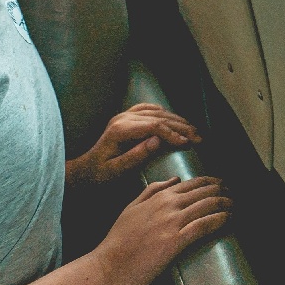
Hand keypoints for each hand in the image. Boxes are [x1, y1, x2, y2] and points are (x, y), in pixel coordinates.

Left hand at [66, 103, 201, 185]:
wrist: (84, 170)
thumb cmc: (100, 175)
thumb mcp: (116, 171)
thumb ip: (136, 156)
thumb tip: (158, 141)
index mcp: (121, 129)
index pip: (154, 126)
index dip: (173, 133)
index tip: (187, 143)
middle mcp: (124, 118)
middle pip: (159, 117)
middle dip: (182, 127)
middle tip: (199, 138)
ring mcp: (125, 115)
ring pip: (157, 112)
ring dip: (177, 121)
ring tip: (194, 131)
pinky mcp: (126, 117)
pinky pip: (149, 109)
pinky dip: (164, 113)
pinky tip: (174, 119)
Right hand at [90, 176, 231, 284]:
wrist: (108, 267)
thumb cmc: (118, 242)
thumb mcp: (131, 208)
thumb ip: (151, 191)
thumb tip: (174, 180)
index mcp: (158, 196)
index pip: (193, 183)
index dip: (212, 182)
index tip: (223, 185)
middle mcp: (168, 204)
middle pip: (205, 191)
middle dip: (224, 191)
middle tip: (234, 195)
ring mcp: (172, 222)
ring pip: (208, 205)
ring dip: (227, 204)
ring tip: (236, 206)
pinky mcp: (176, 240)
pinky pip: (205, 224)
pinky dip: (221, 219)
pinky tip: (230, 219)